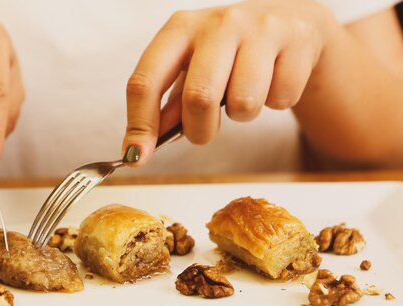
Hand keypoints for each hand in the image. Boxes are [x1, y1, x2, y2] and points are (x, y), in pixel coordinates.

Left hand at [121, 0, 334, 164]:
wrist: (290, 21)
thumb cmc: (229, 53)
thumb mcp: (192, 69)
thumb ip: (169, 106)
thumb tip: (141, 148)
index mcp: (179, 29)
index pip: (146, 81)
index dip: (139, 125)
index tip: (136, 157)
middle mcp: (218, 23)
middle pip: (199, 98)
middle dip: (200, 131)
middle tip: (205, 131)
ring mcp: (260, 27)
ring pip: (244, 104)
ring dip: (242, 115)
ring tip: (245, 94)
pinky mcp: (297, 39)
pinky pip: (281, 100)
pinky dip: (275, 103)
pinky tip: (273, 80)